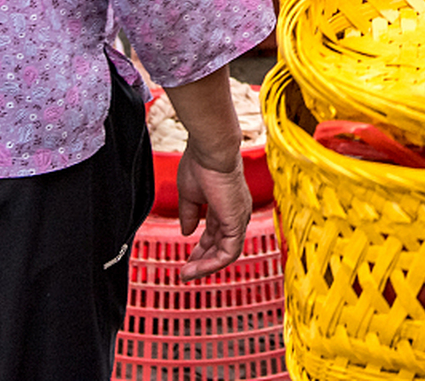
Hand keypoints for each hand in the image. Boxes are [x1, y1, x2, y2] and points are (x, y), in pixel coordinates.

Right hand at [173, 140, 251, 280]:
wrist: (210, 151)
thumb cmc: (200, 163)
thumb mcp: (190, 194)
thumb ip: (189, 214)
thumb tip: (187, 231)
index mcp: (225, 205)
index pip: (215, 234)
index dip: (201, 248)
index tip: (187, 259)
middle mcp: (236, 214)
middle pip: (221, 246)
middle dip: (202, 260)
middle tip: (186, 272)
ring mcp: (239, 219)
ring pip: (226, 254)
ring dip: (205, 266)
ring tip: (187, 274)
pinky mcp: (237, 223)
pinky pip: (228, 253)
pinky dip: (212, 263)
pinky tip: (195, 267)